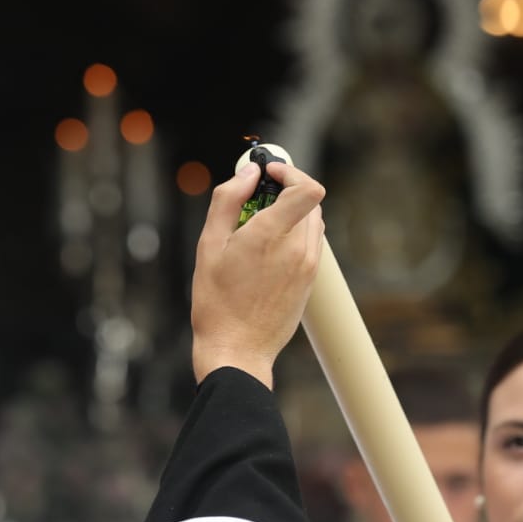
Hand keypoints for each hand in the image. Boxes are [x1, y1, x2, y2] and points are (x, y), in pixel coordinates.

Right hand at [190, 159, 324, 387]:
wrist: (237, 349)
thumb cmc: (217, 301)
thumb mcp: (209, 244)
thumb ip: (228, 199)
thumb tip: (248, 172)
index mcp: (272, 235)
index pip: (307, 188)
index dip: (290, 172)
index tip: (270, 172)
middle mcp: (298, 248)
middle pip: (309, 201)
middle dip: (286, 191)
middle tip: (256, 198)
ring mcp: (308, 266)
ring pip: (312, 222)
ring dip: (292, 214)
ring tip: (258, 228)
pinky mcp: (310, 281)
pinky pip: (311, 244)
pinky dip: (295, 236)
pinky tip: (268, 251)